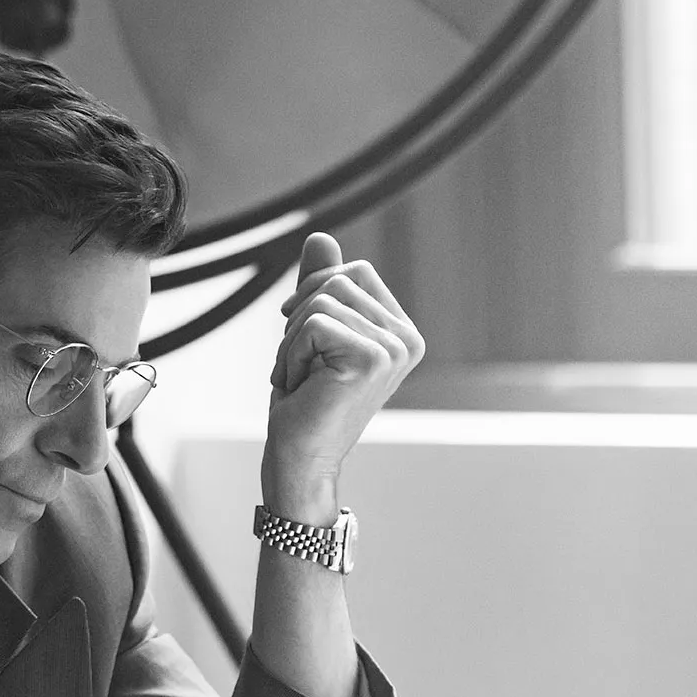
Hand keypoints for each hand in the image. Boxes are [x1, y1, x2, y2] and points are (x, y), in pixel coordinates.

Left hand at [263, 233, 425, 518]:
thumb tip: (320, 236)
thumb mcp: (311, 335)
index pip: (352, 272)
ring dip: (291, 343)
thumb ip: (319, 287)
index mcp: (400, 330)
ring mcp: (393, 348)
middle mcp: (406, 337)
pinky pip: (311, 324)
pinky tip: (300, 388)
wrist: (300, 460)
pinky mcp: (372, 358)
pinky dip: (290, 355)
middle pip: (334, 281)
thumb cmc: (305, 404)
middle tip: (301, 368)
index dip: (313, 295)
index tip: (303, 342)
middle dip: (298, 322)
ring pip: (319, 302)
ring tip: (301, 381)